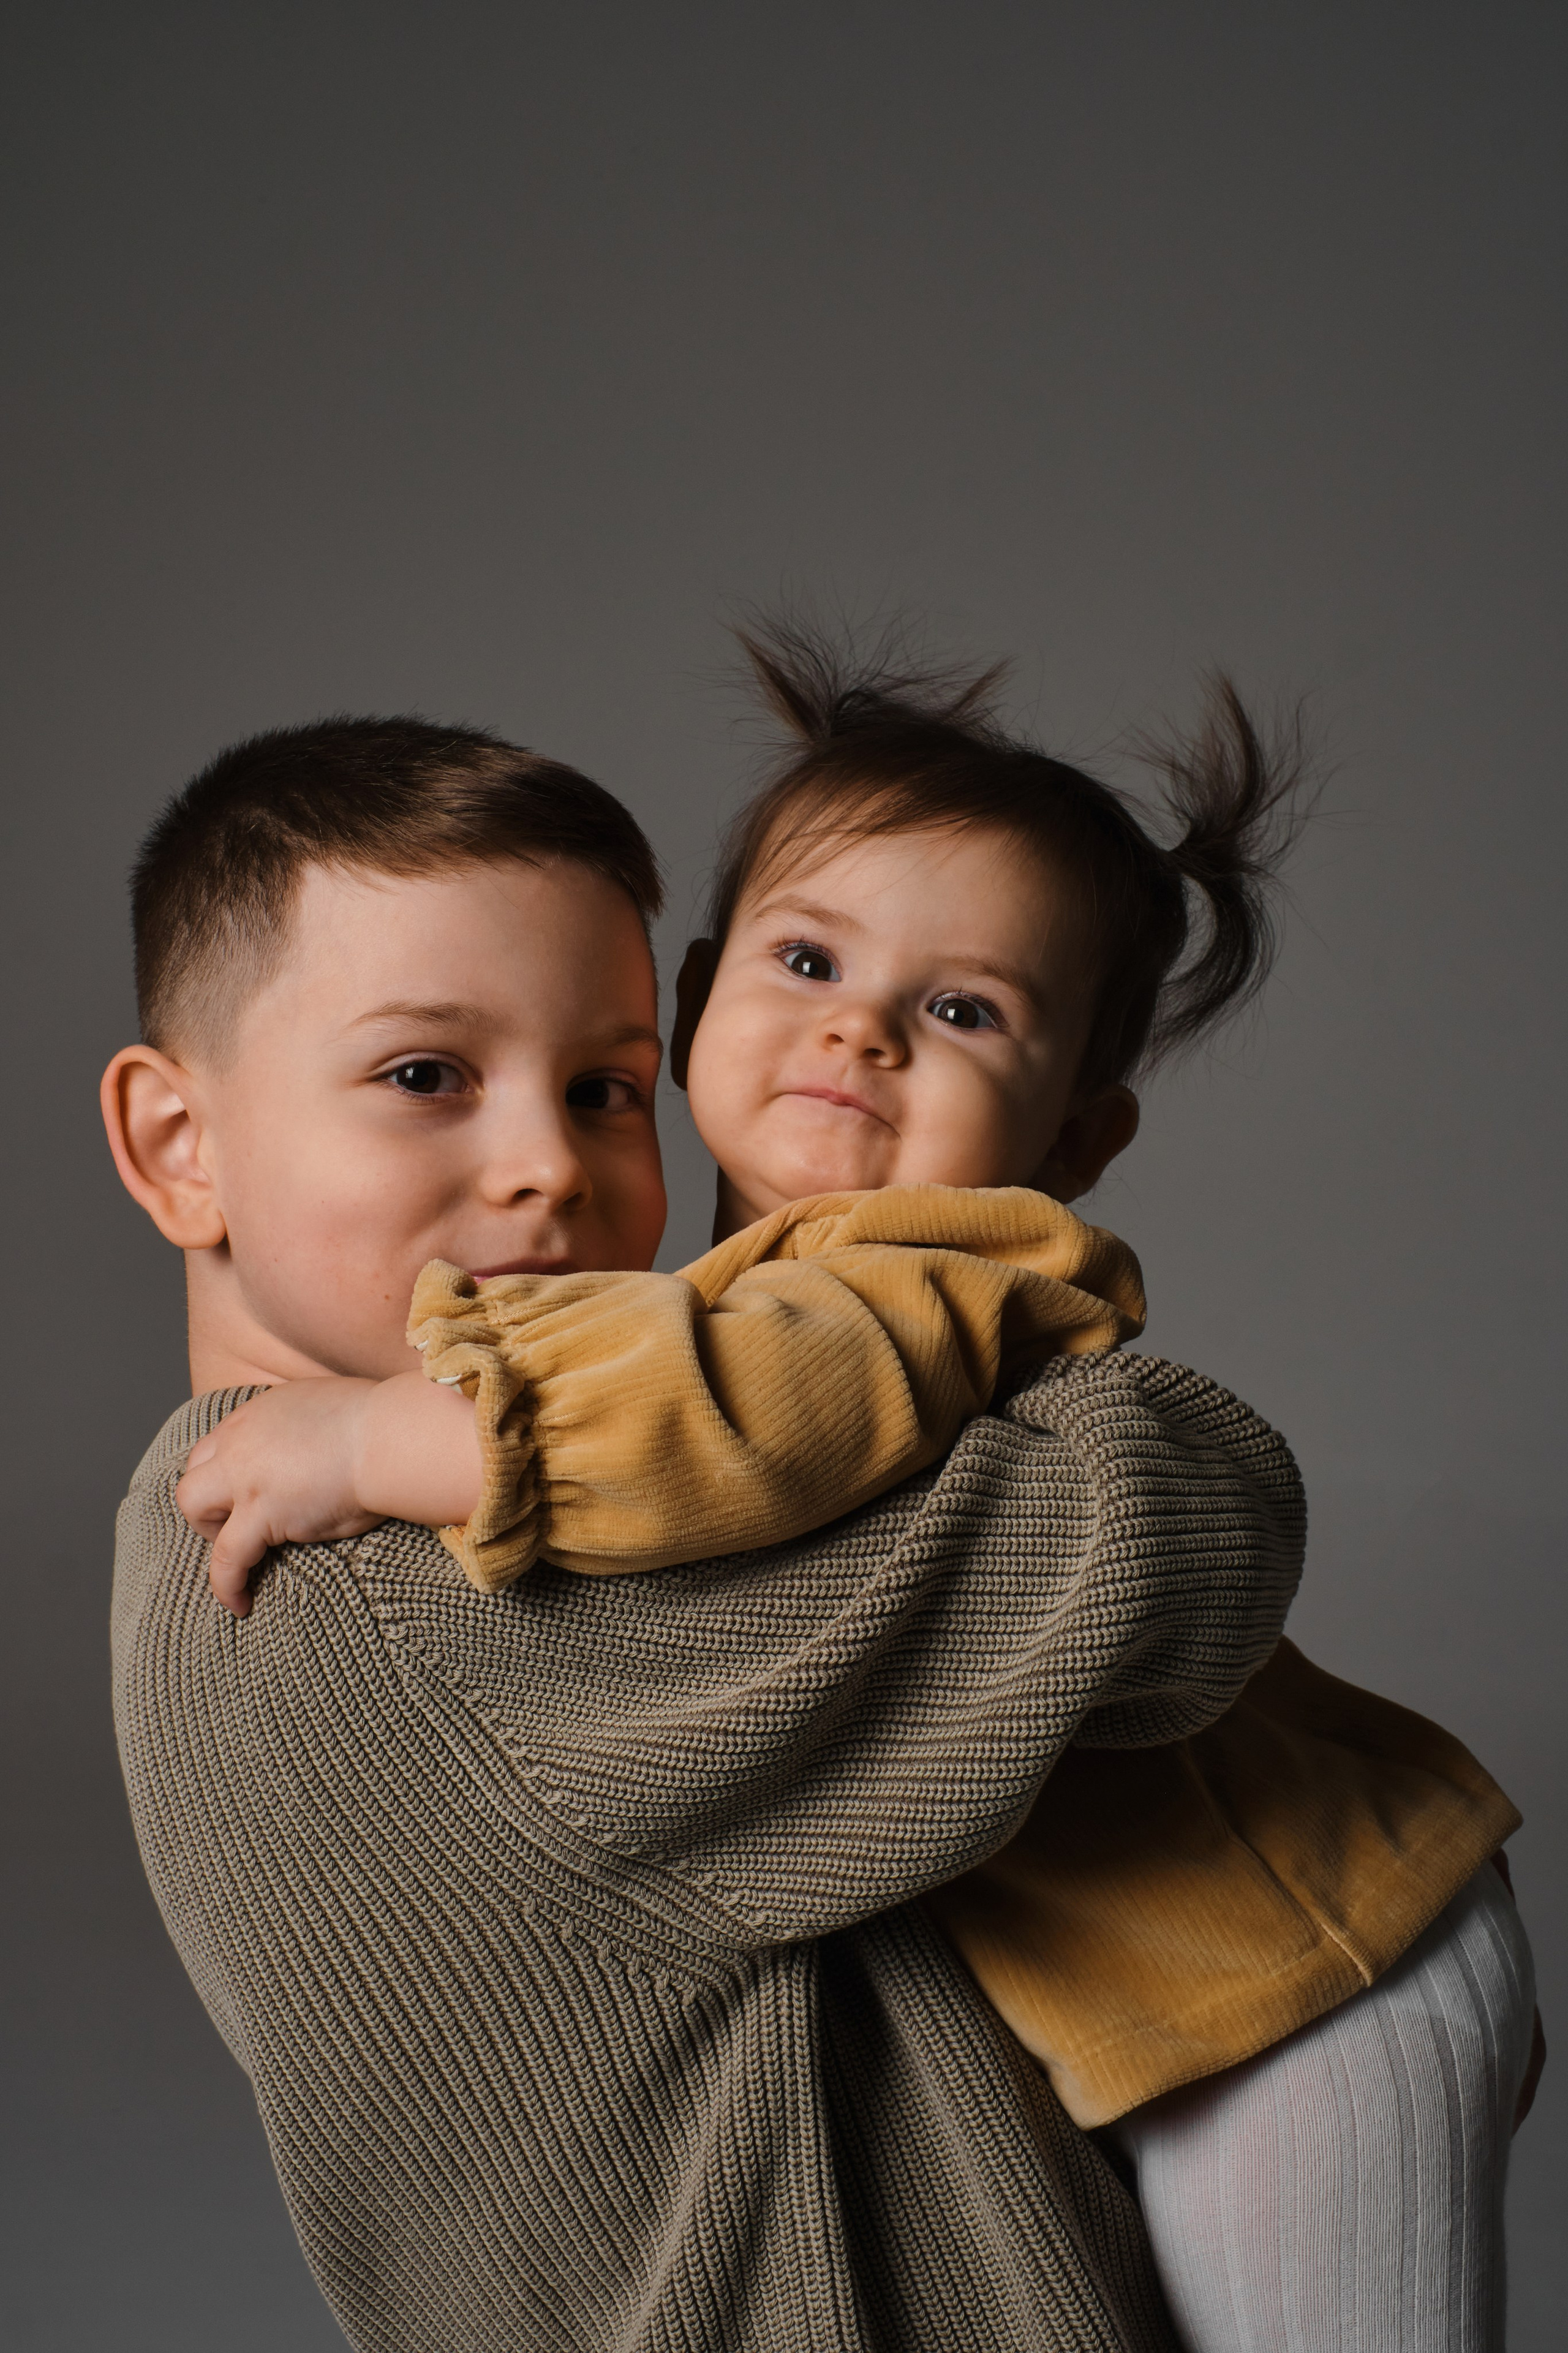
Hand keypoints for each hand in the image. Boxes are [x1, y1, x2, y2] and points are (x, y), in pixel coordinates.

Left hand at [178, 1379, 384, 1616]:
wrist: (392, 1436)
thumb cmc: (383, 1425)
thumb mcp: (331, 1412)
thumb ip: (308, 1431)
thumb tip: (320, 1453)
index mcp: (260, 1414)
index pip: (216, 1445)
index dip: (223, 1475)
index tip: (242, 1497)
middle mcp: (243, 1440)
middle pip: (194, 1473)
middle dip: (208, 1504)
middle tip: (241, 1525)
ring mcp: (247, 1476)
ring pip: (194, 1506)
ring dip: (211, 1534)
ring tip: (241, 1559)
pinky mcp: (262, 1513)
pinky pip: (226, 1557)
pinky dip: (226, 1584)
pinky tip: (238, 1604)